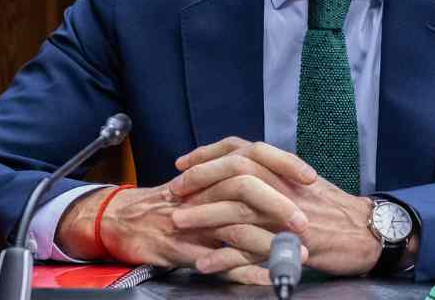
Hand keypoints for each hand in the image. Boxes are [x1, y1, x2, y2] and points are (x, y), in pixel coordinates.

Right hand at [57, 182, 302, 284]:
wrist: (124, 220)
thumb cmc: (171, 204)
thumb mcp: (206, 185)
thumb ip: (239, 181)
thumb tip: (280, 182)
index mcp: (214, 172)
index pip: (253, 156)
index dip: (284, 163)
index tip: (310, 177)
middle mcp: (204, 191)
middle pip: (246, 186)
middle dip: (280, 204)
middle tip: (305, 222)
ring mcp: (193, 220)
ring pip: (234, 226)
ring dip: (269, 242)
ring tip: (295, 254)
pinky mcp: (182, 248)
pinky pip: (217, 260)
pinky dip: (244, 271)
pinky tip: (266, 279)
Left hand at [167, 137, 382, 280]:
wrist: (366, 231)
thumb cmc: (333, 209)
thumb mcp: (300, 182)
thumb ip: (271, 174)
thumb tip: (239, 172)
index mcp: (284, 168)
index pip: (239, 149)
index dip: (207, 154)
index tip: (182, 163)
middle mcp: (283, 184)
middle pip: (233, 171)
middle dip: (198, 180)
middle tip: (174, 192)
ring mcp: (287, 212)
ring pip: (237, 208)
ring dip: (204, 215)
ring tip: (179, 223)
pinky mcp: (291, 242)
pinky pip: (250, 248)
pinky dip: (224, 255)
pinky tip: (205, 262)